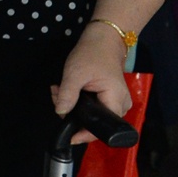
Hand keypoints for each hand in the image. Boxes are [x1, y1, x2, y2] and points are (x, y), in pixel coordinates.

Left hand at [53, 23, 133, 141]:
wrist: (104, 40)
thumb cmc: (92, 54)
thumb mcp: (75, 74)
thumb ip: (67, 95)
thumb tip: (60, 113)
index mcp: (116, 100)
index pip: (103, 128)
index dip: (85, 134)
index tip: (69, 136)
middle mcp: (121, 105)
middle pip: (95, 121)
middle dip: (72, 113)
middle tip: (56, 97)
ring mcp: (117, 102)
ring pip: (92, 114)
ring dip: (72, 105)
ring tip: (58, 91)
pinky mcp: (110, 97)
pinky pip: (94, 107)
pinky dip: (78, 100)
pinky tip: (65, 90)